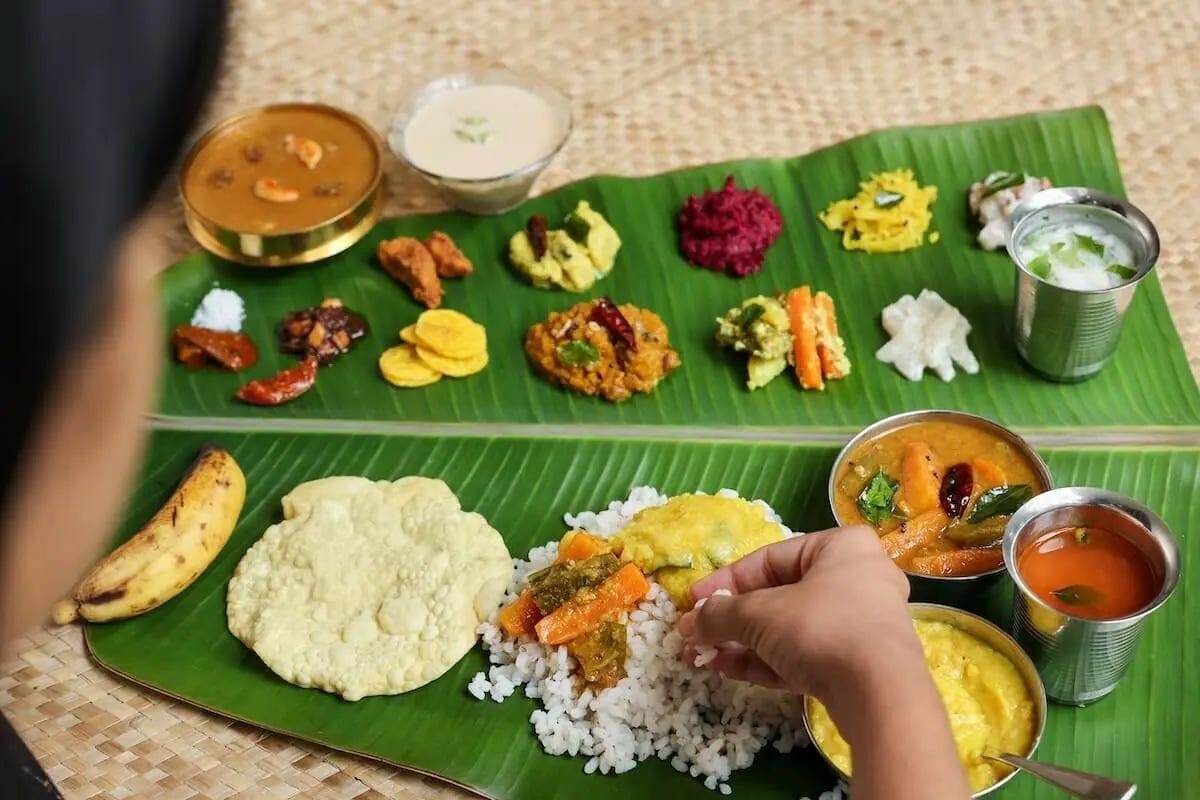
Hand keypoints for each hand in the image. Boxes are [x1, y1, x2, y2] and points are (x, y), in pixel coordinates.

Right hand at [678, 525, 918, 701]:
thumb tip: (690, 622)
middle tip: (698, 633)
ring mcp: (861, 623)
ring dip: (744, 643)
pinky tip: (729, 671)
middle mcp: (857, 578)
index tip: (694, 601)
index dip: (725, 581)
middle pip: (780, 595)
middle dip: (733, 618)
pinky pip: (805, 654)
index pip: (770, 558)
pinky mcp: (859, 663)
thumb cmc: (822, 628)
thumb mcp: (760, 615)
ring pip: (790, 628)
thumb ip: (720, 614)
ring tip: (705, 657)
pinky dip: (768, 661)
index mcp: (841, 547)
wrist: (881, 694)